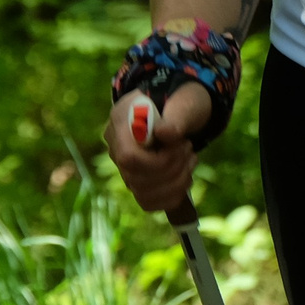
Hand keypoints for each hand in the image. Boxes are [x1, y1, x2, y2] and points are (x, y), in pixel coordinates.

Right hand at [104, 81, 211, 211]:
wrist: (181, 110)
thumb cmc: (182, 102)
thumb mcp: (185, 102)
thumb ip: (176, 117)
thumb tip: (164, 133)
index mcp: (122, 118)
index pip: (128, 157)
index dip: (158, 161)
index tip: (181, 143)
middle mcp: (116, 145)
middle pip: (135, 179)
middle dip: (173, 168)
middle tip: (189, 148)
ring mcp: (124, 166)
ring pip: (143, 194)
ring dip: (176, 182)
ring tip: (189, 159)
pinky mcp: (136, 181)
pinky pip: (149, 203)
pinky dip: (173, 195)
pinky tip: (184, 177)